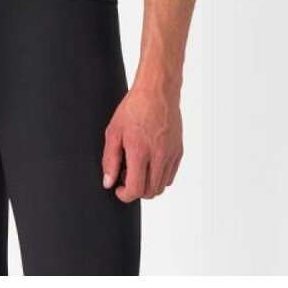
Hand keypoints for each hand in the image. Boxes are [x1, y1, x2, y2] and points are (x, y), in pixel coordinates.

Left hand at [101, 81, 182, 201]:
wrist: (157, 91)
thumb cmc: (134, 108)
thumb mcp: (114, 131)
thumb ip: (110, 159)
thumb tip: (108, 182)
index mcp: (140, 151)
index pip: (135, 189)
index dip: (124, 195)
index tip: (118, 189)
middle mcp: (158, 156)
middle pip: (150, 191)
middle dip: (135, 190)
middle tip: (126, 174)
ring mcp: (171, 154)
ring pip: (161, 186)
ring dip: (148, 184)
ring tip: (138, 166)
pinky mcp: (179, 151)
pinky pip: (170, 175)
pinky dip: (159, 176)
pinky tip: (149, 162)